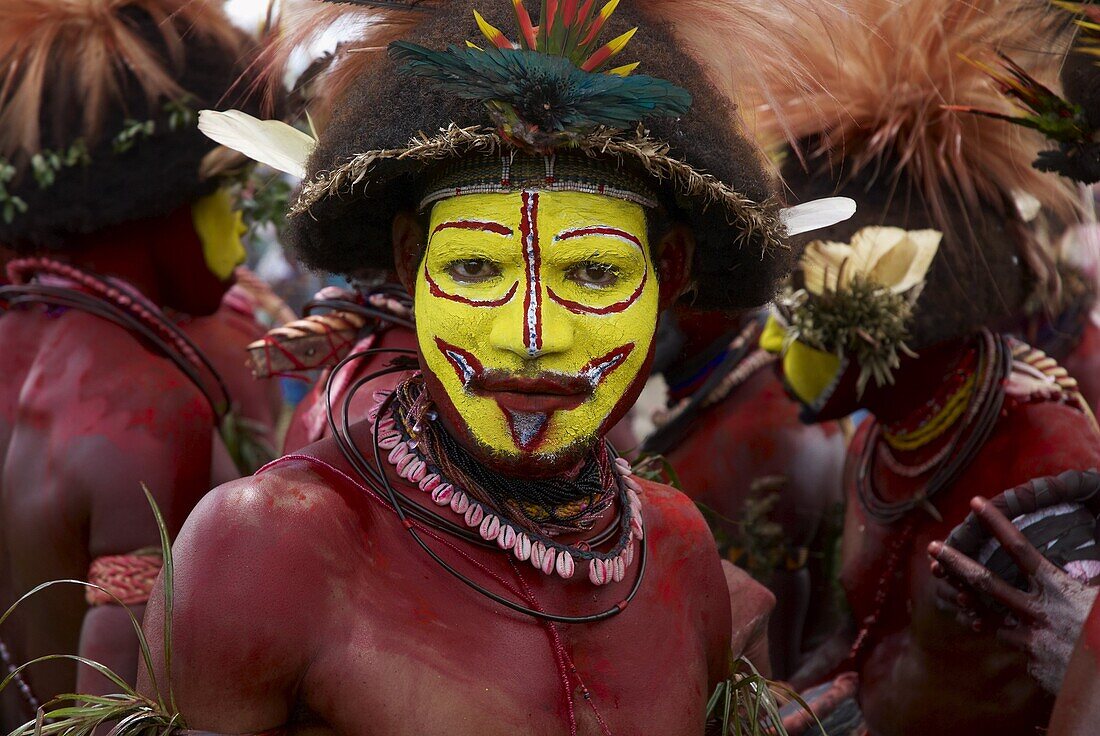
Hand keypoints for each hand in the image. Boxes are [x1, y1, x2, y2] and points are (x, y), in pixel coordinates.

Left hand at [927, 496, 1097, 693]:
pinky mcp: (1029, 659)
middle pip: (986, 582)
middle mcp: (1038, 610)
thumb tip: (1082, 561)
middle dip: (956, 562)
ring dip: (965, 595)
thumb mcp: (1096, 596)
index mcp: (1058, 588)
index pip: (1020, 549)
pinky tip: (981, 616)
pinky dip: (994, 625)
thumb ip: (1080, 577)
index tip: (976, 503)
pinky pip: (1004, 636)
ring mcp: (1030, 636)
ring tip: (941, 576)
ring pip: (987, 611)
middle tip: (932, 547)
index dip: (997, 523)